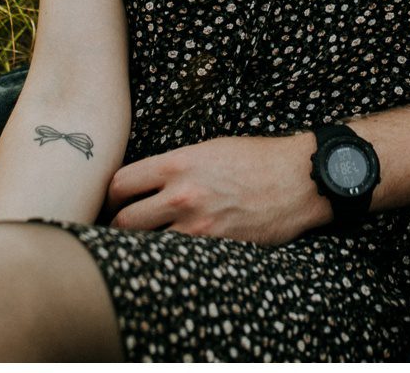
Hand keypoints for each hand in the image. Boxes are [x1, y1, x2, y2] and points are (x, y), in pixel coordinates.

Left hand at [106, 133, 331, 243]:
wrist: (298, 179)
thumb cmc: (257, 159)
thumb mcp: (210, 148)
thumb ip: (176, 165)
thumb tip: (147, 182)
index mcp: (178, 163)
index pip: (121, 184)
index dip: (110, 197)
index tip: (112, 203)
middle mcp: (182, 195)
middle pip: (125, 221)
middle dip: (117, 228)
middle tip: (118, 231)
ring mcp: (198, 226)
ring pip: (148, 247)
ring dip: (142, 248)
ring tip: (140, 248)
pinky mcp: (216, 249)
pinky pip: (179, 260)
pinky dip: (171, 260)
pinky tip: (171, 259)